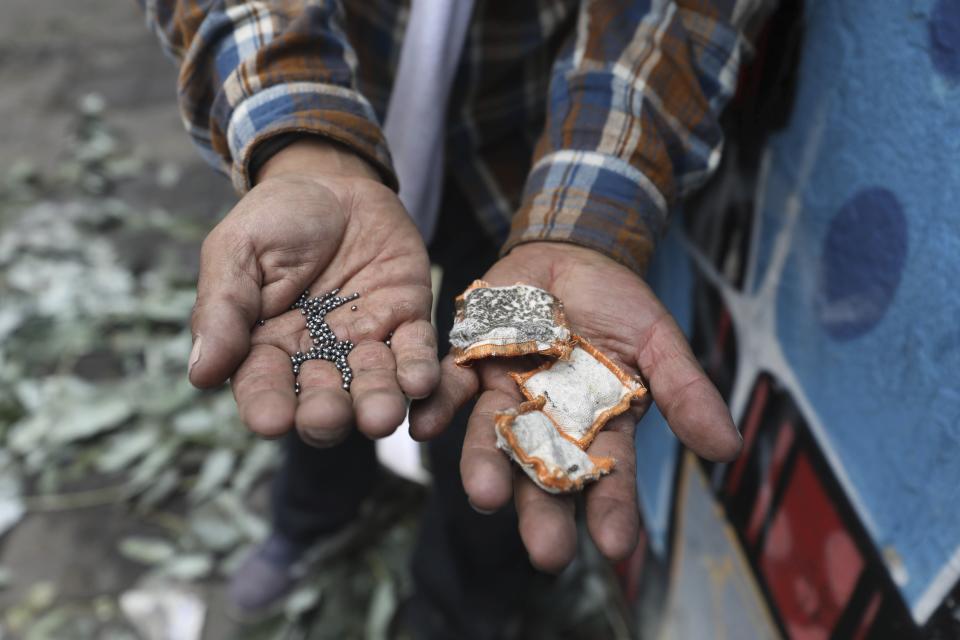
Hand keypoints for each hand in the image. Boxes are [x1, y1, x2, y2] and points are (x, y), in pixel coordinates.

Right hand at [188, 139, 437, 445]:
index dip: (267, 407)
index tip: (271, 421)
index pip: (263, 389)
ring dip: (378, 404)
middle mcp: (318, 357)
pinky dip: (420, 370)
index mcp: (266, 348)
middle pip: (322, 401)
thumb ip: (222, 308)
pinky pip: (416, 351)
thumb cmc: (275, 220)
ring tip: (381, 416)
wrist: (331, 182)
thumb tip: (201, 375)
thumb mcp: (236, 250)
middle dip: (326, 414)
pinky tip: (420, 384)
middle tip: (326, 416)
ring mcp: (365, 342)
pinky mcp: (407, 320)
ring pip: (373, 386)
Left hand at [410, 242, 740, 570]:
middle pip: (544, 475)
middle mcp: (547, 423)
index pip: (609, 476)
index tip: (617, 546)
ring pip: (493, 438)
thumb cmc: (620, 305)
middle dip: (544, 513)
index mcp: (597, 426)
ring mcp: (505, 395)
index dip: (613, 510)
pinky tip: (424, 427)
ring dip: (485, 467)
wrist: (572, 257)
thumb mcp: (658, 342)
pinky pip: (448, 390)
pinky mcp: (469, 363)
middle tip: (547, 553)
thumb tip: (727, 449)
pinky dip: (436, 407)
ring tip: (485, 496)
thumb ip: (684, 391)